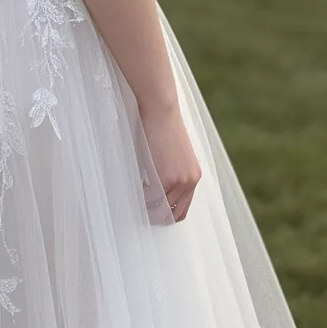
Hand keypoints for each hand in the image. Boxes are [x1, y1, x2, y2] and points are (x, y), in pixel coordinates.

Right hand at [140, 104, 201, 221]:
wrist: (161, 110)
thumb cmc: (162, 126)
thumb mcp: (172, 154)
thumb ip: (170, 172)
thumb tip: (154, 188)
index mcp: (193, 175)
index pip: (183, 208)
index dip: (167, 214)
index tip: (152, 213)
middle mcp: (190, 181)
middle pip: (173, 214)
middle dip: (156, 217)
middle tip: (141, 214)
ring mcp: (179, 181)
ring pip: (161, 209)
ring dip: (147, 208)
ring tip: (134, 203)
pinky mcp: (165, 177)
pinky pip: (150, 198)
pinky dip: (140, 198)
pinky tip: (132, 189)